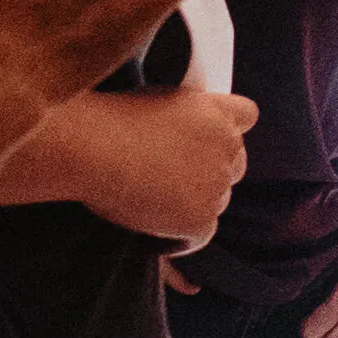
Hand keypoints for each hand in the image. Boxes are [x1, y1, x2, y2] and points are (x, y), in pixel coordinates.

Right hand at [86, 86, 255, 247]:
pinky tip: (154, 230)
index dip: (227, 130)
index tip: (206, 141)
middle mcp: (226, 144)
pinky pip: (200, 236)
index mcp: (217, 110)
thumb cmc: (109, 120)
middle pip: (235, 164)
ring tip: (151, 199)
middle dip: (211, 171)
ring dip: (194, 203)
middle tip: (171, 177)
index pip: (247, 115)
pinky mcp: (201, 217)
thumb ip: (189, 115)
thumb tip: (191, 130)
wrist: (90, 146)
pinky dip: (180, 237)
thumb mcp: (159, 99)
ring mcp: (216, 183)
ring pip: (218, 201)